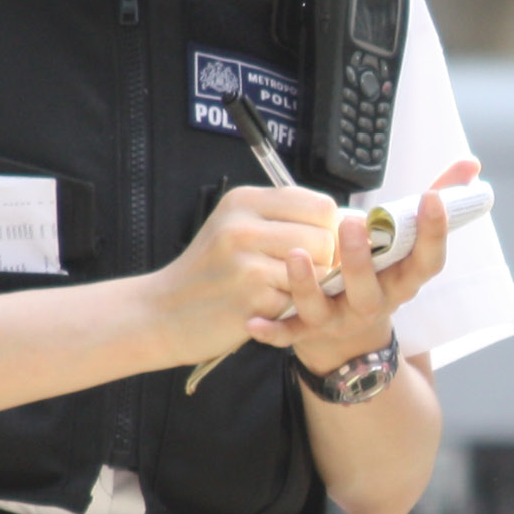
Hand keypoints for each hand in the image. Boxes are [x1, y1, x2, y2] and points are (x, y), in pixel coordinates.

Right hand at [141, 184, 345, 368]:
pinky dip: (288, 308)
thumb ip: (285, 219)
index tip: (316, 246)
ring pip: (317, 269)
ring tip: (276, 288)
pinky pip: (299, 299)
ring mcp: (247, 260)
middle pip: (325, 236)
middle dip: (322, 260)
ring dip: (307, 286)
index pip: (320, 205)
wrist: (163, 312)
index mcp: (244, 200)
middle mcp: (244, 224)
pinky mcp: (252, 296)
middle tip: (294, 274)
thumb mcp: (236, 227)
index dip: (328, 229)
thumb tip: (350, 221)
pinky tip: (262, 306)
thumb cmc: (210, 272)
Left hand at [254, 158, 481, 375]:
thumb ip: (438, 201)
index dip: (435, 234)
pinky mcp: (306, 333)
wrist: (350, 336)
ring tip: (294, 255)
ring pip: (323, 309)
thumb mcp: (406, 243)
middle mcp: (371, 305)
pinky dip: (271, 331)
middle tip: (352, 223)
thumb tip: (470, 165)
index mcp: (401, 281)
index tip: (432, 199)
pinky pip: (287, 335)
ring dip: (307, 285)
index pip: (427, 262)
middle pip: (370, 289)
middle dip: (361, 259)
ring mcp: (338, 321)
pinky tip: (253, 321)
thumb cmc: (379, 273)